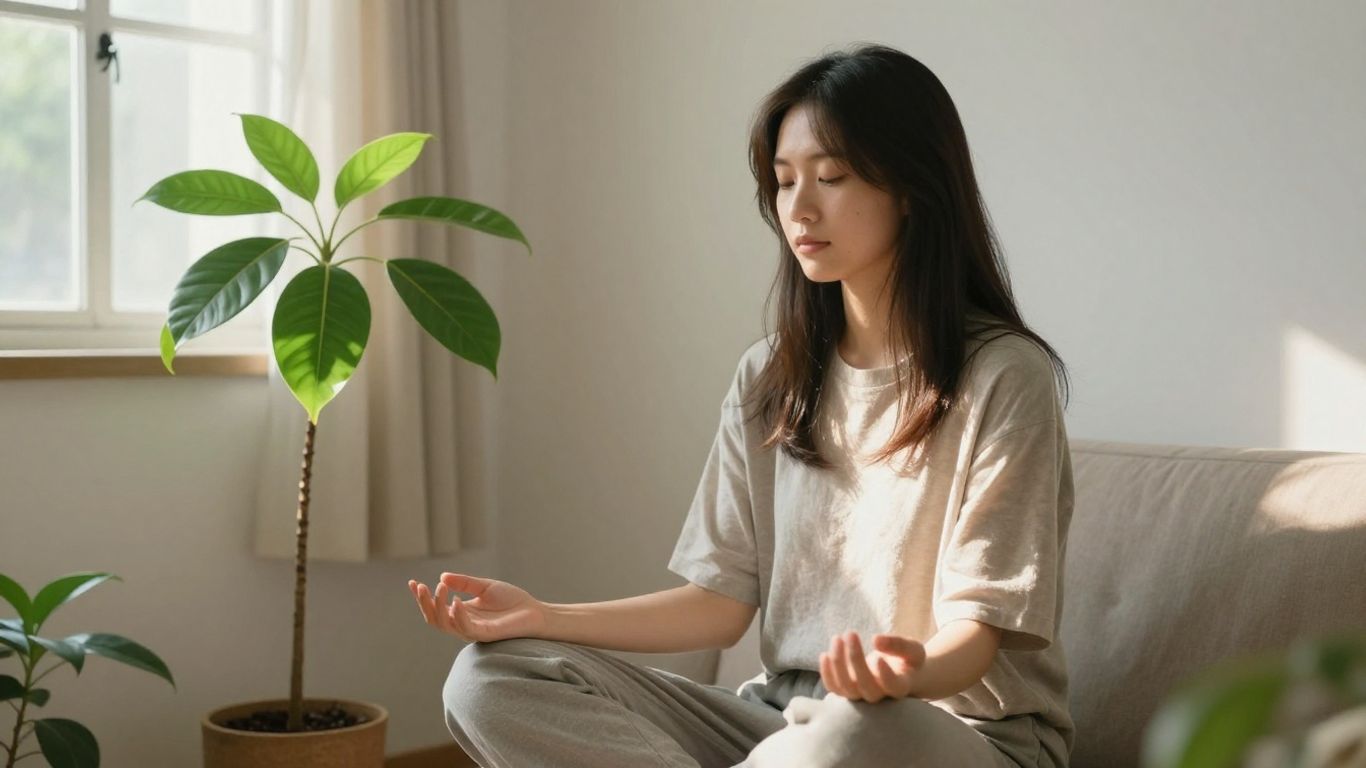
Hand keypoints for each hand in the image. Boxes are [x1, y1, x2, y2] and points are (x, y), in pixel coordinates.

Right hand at [407, 572, 548, 642]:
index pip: (435, 608)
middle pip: (434, 619)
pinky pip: (466, 628)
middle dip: (424, 603)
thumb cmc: (512, 600)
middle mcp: (463, 624)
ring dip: (438, 607)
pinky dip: (458, 615)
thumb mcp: (484, 586)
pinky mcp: (485, 635)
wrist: (535, 612)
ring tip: (439, 588)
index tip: (411, 582)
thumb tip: (442, 577)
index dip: (421, 597)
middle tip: (421, 586)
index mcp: (461, 613)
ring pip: (445, 625)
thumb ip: (464, 583)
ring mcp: (473, 631)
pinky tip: (456, 601)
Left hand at [819, 630, 926, 702]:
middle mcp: (882, 696)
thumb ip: (898, 645)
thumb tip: (876, 640)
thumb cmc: (908, 660)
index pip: (893, 687)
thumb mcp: (912, 649)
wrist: (901, 674)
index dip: (885, 676)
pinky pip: (835, 688)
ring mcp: (863, 696)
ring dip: (838, 663)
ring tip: (837, 638)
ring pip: (847, 689)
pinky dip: (827, 674)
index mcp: (901, 686)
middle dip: (856, 660)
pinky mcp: (848, 692)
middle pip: (867, 688)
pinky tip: (825, 654)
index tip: (878, 657)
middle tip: (851, 633)